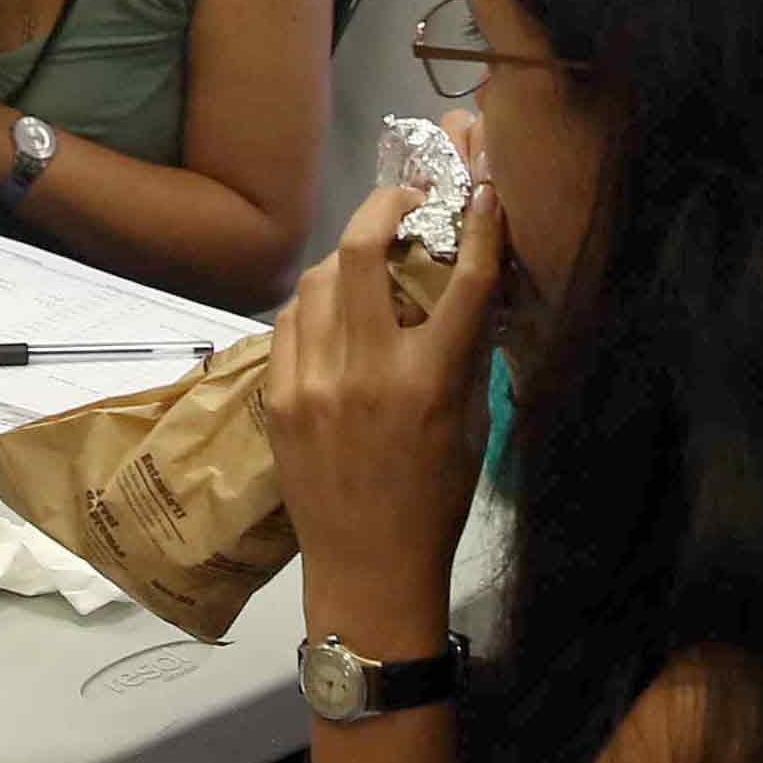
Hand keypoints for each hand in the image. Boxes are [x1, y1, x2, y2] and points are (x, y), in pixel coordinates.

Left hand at [265, 180, 509, 635]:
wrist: (369, 568)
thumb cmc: (434, 502)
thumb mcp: (471, 428)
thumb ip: (466, 355)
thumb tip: (469, 288)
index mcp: (429, 382)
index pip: (463, 282)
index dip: (480, 226)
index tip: (483, 195)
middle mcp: (366, 371)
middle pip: (362, 251)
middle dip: (384, 206)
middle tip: (404, 202)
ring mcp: (313, 382)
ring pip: (318, 279)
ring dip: (347, 256)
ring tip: (368, 258)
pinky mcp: (279, 397)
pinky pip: (290, 322)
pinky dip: (313, 304)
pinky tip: (331, 312)